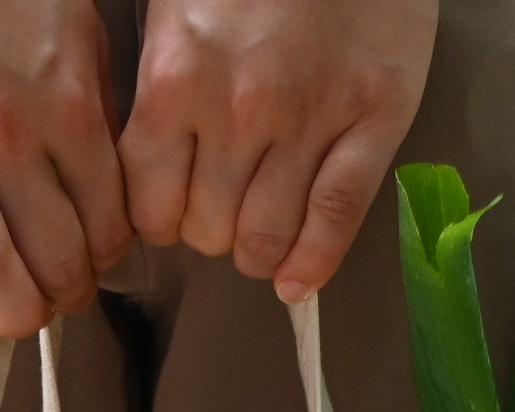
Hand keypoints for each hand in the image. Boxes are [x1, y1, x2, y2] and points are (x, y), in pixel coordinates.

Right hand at [0, 0, 131, 338]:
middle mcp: (6, 133)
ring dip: (6, 304)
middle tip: (56, 293)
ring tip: (11, 305)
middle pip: (53, 259)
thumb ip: (94, 107)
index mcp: (67, 104)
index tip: (93, 259)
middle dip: (64, 295)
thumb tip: (101, 180)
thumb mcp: (74, 27)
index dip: (105, 259)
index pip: (107, 227)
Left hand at [119, 0, 434, 303]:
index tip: (168, 213)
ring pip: (268, 237)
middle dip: (207, 235)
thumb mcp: (172, 4)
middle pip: (205, 231)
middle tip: (218, 217)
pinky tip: (298, 282)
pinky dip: (315, 262)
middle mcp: (239, 110)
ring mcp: (312, 118)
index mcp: (175, 79)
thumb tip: (138, 166)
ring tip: (258, 240)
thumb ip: (154, 85)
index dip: (156, 221)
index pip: (147, 204)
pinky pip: (339, 217)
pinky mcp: (376, 118)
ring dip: (257, 252)